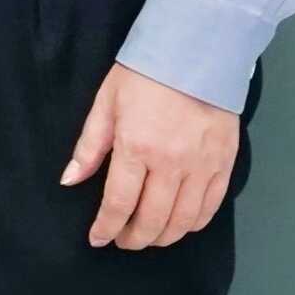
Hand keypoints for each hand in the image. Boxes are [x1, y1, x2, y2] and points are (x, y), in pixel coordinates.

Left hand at [63, 63, 241, 249]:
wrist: (196, 53)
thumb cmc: (144, 75)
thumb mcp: (106, 103)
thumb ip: (89, 147)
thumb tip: (70, 180)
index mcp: (136, 147)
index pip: (119, 203)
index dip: (106, 227)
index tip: (98, 238)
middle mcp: (171, 164)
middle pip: (152, 220)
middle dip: (133, 238)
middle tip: (123, 241)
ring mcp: (201, 167)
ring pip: (182, 222)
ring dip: (163, 237)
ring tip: (148, 236)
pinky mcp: (224, 165)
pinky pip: (209, 209)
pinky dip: (192, 224)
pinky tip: (179, 224)